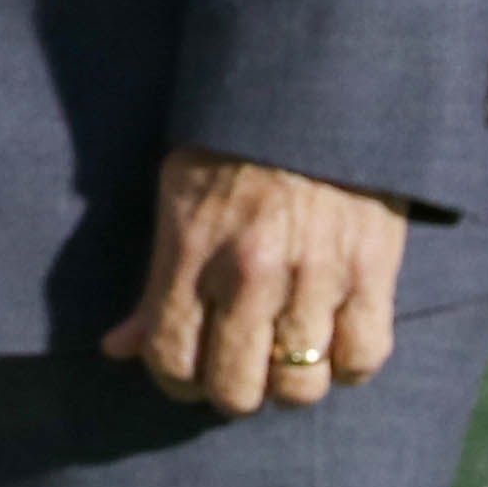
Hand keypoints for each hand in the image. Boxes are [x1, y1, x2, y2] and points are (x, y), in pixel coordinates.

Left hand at [101, 147, 409, 416]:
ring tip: (287, 356)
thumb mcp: (175, 199)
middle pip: (237, 390)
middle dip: (232, 393)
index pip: (171, 359)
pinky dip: (349, 365)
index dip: (176, 384)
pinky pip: (364, 359)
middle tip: (239, 371)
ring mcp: (315, 275)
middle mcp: (252, 273)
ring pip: (301, 386)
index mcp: (194, 252)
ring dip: (291, 383)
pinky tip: (335, 342)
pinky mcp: (371, 271)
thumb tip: (116, 349)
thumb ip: (152, 283)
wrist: (311, 93)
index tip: (188, 376)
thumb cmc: (232, 146)